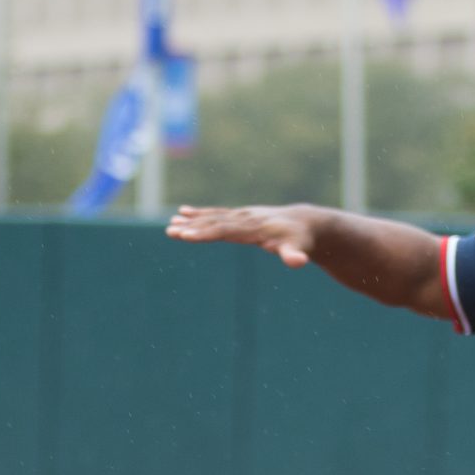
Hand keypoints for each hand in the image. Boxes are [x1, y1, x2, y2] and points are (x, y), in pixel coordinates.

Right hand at [166, 204, 319, 268]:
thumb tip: (298, 262)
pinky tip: (183, 213)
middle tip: (171, 231)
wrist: (303, 222)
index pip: (226, 230)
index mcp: (254, 228)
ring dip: (191, 220)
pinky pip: (217, 214)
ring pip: (213, 217)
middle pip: (215, 222)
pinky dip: (200, 213)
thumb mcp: (299, 248)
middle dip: (192, 227)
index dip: (206, 233)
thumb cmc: (300, 239)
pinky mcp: (240, 216)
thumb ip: (294, 255)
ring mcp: (241, 215)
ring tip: (171, 224)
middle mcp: (245, 218)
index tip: (188, 235)